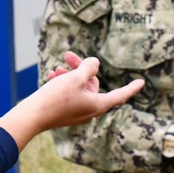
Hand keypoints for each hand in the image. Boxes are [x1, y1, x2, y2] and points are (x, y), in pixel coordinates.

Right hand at [0, 52, 144, 149]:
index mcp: (97, 105)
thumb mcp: (76, 78)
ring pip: (79, 88)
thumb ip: (88, 68)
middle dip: (82, 69)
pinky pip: (69, 94)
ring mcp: (76, 112)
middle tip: (68, 56)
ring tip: (58, 67)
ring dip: (70, 75)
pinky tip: (52, 75)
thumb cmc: (56, 98)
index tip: (141, 83)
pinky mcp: (64, 112)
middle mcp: (89, 111)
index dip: (131, 88)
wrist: (32, 116)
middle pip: (93, 85)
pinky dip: (63, 83)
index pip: (120, 95)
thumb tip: (94, 64)